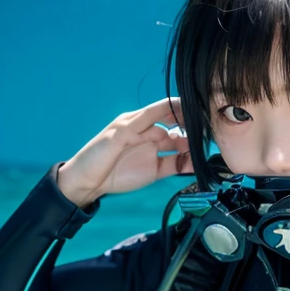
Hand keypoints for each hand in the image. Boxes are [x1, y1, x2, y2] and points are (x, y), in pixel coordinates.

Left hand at [56, 98, 190, 206]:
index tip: (194, 107)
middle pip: (174, 127)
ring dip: (191, 146)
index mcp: (137, 121)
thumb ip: (138, 125)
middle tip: (202, 130)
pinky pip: (176, 165)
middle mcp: (148, 135)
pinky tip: (197, 163)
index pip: (161, 109)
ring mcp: (153, 153)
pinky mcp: (156, 171)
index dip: (177, 107)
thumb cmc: (96, 155)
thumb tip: (159, 117)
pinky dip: (188, 164)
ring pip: (178, 146)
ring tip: (202, 147)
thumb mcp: (115, 136)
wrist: (87, 183)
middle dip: (189, 127)